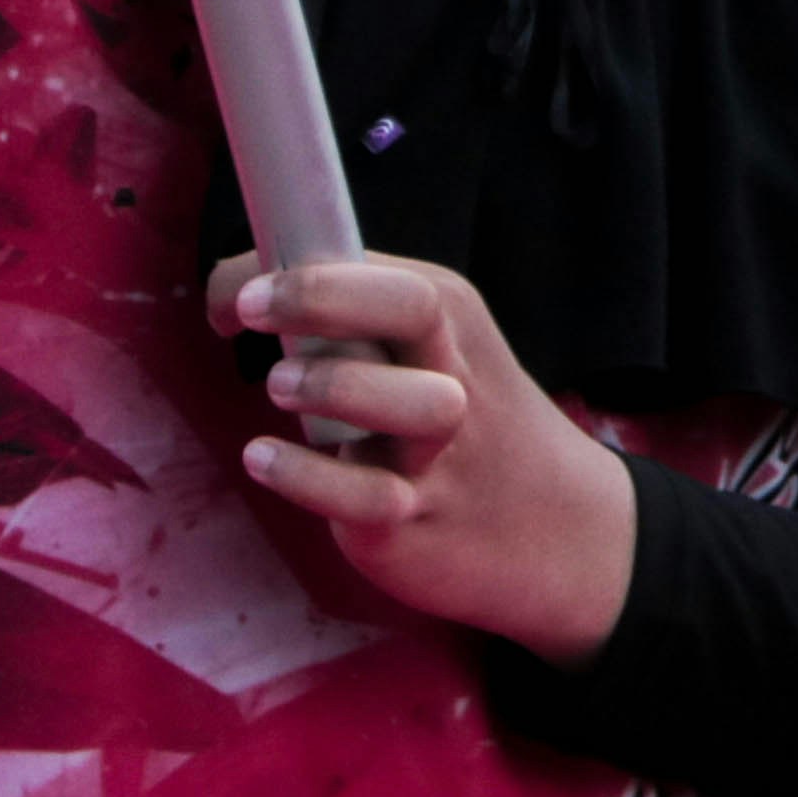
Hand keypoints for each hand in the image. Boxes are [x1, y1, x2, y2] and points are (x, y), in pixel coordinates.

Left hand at [214, 250, 641, 661]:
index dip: (291, 269)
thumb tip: (239, 291)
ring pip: (412, 403)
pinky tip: (262, 458)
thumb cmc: (459, 422)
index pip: (370, 268)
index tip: (236, 296)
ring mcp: (443, 451)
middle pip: (411, 306)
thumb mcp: (432, 352)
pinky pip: (368, 496)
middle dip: (323, 294)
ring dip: (336, 386)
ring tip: (278, 386)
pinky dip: (307, 476)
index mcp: (449, 316)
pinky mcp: (418, 519)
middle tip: (253, 309)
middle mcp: (454, 372)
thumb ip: (354, 322)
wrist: (562, 528)